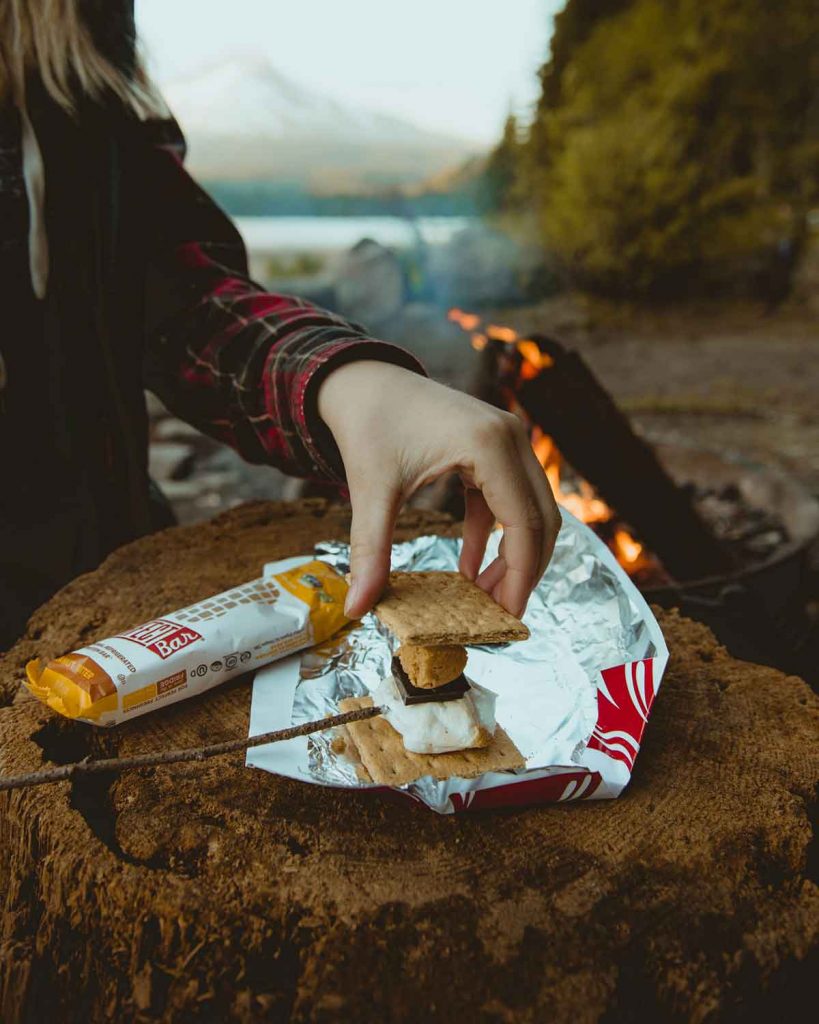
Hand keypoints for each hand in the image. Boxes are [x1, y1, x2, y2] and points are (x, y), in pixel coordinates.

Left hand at [318, 361, 559, 618]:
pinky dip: (493, 534)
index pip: (525, 524)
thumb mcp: (371, 491)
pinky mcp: (494, 447)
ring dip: (513, 555)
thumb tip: (357, 608)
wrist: (361, 379)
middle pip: (541, 519)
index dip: (520, 576)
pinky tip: (469, 568)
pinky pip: (507, 500)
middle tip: (499, 615)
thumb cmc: (368, 425)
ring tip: (483, 596)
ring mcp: (508, 439)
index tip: (506, 617)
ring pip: (531, 510)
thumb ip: (370, 551)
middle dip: (524, 571)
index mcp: (489, 445)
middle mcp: (511, 438)